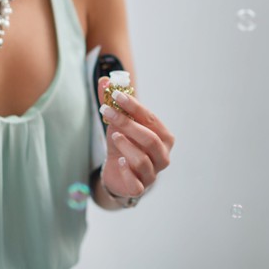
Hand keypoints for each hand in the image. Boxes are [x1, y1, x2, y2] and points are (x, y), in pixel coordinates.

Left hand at [98, 77, 174, 201]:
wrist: (118, 174)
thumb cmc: (124, 144)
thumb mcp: (118, 123)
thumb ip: (113, 103)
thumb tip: (104, 79)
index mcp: (164, 136)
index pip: (150, 118)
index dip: (133, 105)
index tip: (116, 95)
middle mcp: (163, 155)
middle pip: (149, 139)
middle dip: (128, 123)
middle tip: (108, 111)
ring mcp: (153, 174)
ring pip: (142, 160)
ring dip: (126, 146)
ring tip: (114, 136)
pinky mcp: (139, 188)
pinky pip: (135, 183)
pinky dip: (126, 172)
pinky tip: (118, 161)